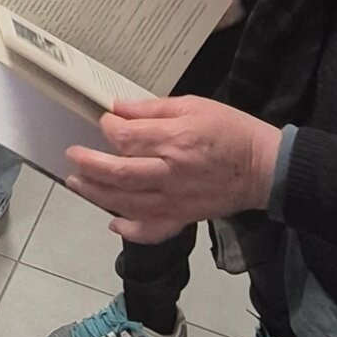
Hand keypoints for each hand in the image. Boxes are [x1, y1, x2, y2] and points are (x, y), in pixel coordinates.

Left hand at [65, 96, 281, 240]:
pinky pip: (153, 230)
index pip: (126, 138)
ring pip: (126, 202)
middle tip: (72, 155)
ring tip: (77, 183)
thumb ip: (153, 108)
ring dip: (96, 194)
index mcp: (174, 140)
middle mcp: (170, 173)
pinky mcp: (183, 217)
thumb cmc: (231, 130)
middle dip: (89, 164)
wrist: (264, 167)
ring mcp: (175, 200)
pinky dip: (131, 231)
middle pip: (118, 173)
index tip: (104, 120)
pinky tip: (114, 224)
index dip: (108, 128)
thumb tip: (119, 108)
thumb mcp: (193, 105)